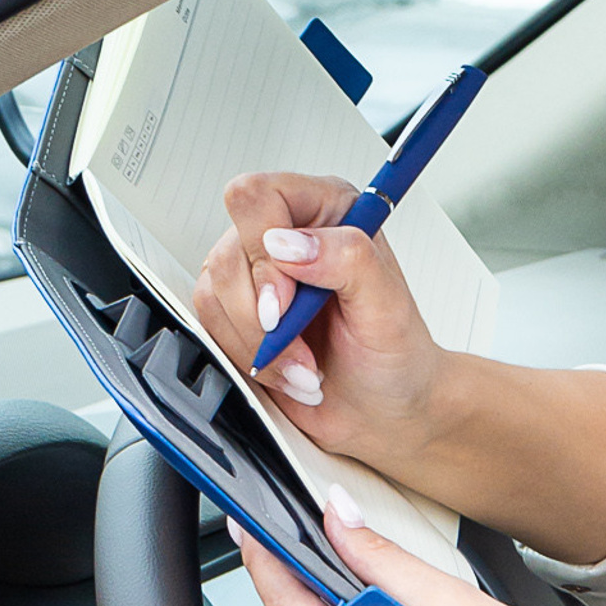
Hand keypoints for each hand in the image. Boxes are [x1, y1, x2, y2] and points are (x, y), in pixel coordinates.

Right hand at [194, 172, 446, 482]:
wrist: (384, 409)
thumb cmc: (395, 355)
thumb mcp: (387, 305)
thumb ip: (347, 258)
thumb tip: (287, 243)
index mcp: (325, 210)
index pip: (257, 197)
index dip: (264, 253)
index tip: (288, 302)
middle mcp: (286, 233)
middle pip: (229, 253)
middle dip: (263, 317)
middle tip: (303, 347)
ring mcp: (257, 273)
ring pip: (213, 292)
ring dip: (257, 345)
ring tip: (304, 367)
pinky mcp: (237, 311)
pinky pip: (210, 325)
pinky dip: (246, 358)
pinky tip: (287, 372)